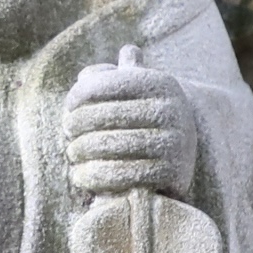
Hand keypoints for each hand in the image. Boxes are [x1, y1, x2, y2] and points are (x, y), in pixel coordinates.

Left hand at [64, 57, 196, 201]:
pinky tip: (80, 175)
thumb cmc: (146, 114)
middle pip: (108, 115)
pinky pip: (123, 175)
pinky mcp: (172, 174)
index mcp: (162, 84)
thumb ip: (108, 77)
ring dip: (82, 150)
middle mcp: (173, 111)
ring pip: (112, 146)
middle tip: (67, 131)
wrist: (185, 150)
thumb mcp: (135, 89)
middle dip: (78, 124)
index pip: (109, 84)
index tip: (68, 106)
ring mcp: (175, 143)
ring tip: (72, 152)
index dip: (80, 94)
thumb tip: (84, 76)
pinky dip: (95, 176)